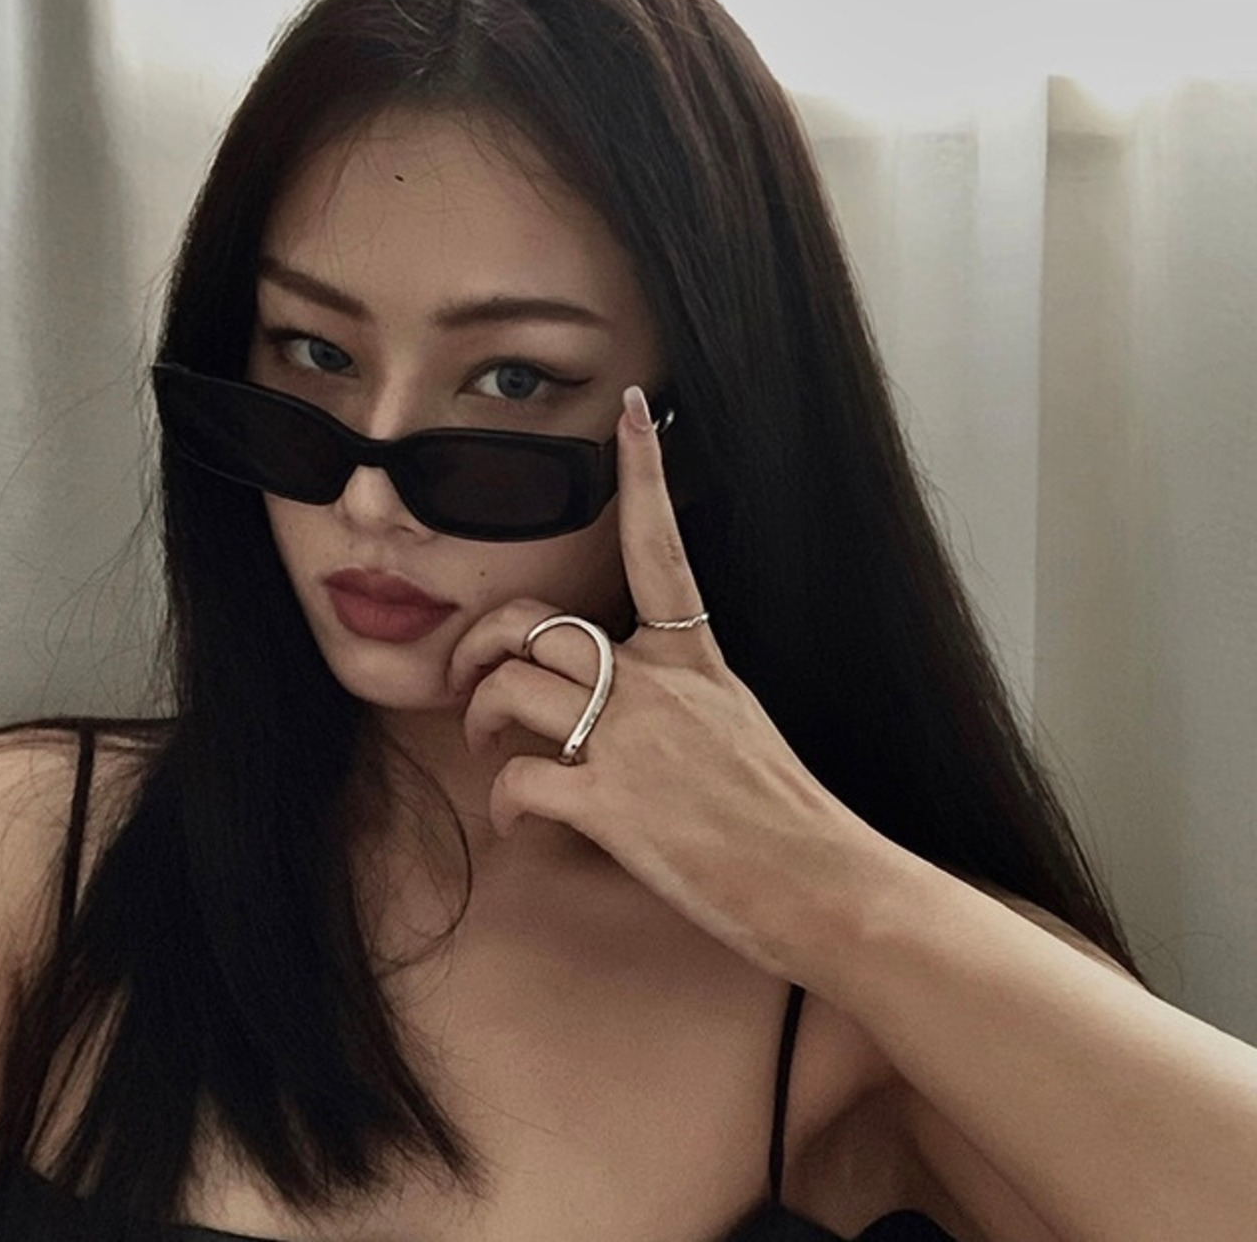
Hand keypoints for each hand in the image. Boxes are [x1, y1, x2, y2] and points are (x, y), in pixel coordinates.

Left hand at [448, 387, 876, 974]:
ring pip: (512, 688)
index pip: (660, 547)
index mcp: (694, 659)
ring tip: (490, 744)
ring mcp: (633, 741)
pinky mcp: (612, 805)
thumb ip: (680, 697)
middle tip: (467, 676)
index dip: (644, 473)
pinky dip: (504, 801)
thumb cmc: (785, 812)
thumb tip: (621, 707)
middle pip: (536, 625)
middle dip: (480, 642)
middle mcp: (659, 686)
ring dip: (480, 714)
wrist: (825, 884)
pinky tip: (518, 818)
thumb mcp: (739, 723)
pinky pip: (520, 781)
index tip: (632, 410)